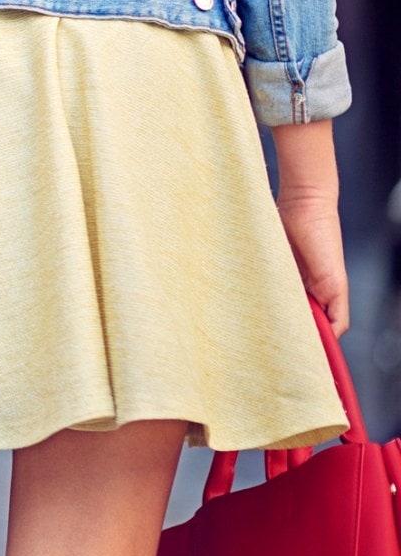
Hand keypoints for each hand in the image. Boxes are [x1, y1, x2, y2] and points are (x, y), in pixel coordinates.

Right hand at [273, 120, 347, 336]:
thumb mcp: (263, 251)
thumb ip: (255, 268)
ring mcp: (328, 288)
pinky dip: (329, 333)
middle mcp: (314, 288)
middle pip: (310, 325)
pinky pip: (338, 319)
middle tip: (276, 355)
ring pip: (324, 326)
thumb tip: (218, 288)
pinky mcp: (336, 285)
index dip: (285, 330)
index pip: (295, 314)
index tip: (265, 343)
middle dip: (297, 340)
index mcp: (296, 282)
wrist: (305, 201)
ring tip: (292, 355)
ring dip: (312, 340)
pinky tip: (316, 345)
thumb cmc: (279, 219)